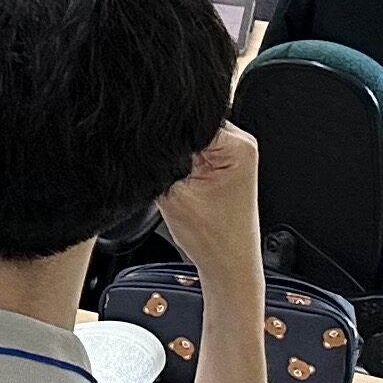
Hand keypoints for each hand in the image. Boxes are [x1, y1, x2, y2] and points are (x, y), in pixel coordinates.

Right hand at [163, 121, 264, 272]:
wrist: (228, 265)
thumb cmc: (212, 238)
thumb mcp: (172, 194)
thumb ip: (156, 161)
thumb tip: (143, 137)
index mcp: (237, 145)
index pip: (188, 118)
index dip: (164, 132)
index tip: (153, 152)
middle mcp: (240, 143)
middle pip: (188, 125)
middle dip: (170, 145)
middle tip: (168, 174)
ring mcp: (233, 152)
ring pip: (187, 138)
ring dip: (175, 155)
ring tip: (177, 182)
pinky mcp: (223, 163)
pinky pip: (192, 150)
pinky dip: (180, 163)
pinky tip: (180, 182)